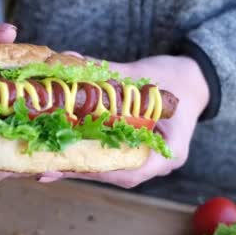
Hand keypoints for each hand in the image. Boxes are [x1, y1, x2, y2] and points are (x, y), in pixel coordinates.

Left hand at [38, 54, 209, 187]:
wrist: (193, 80)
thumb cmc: (176, 78)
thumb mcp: (146, 75)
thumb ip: (111, 71)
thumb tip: (72, 60)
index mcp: (169, 151)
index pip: (132, 170)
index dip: (100, 169)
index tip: (73, 165)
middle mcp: (155, 162)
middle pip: (112, 174)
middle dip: (78, 170)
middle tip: (46, 169)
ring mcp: (144, 160)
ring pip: (106, 169)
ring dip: (75, 166)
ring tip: (43, 165)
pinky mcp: (132, 152)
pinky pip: (106, 158)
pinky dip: (83, 154)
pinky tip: (56, 151)